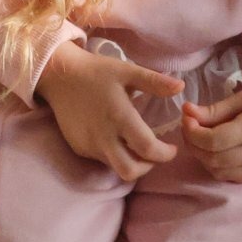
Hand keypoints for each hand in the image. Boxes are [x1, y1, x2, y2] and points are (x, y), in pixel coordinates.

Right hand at [35, 40, 184, 179]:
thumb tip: (181, 86)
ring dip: (131, 161)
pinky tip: (116, 138)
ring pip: (115, 167)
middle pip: (130, 171)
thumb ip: (155, 82)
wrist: (59, 76)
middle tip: (154, 153)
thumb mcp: (127, 71)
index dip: (164, 154)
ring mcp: (88, 145)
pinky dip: (114, 155)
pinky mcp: (78, 147)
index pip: (147, 148)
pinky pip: (102, 159)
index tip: (171, 148)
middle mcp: (103, 137)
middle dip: (147, 167)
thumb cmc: (97, 72)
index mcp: (119, 117)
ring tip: (136, 145)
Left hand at [180, 83, 241, 182]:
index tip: (186, 120)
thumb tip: (186, 111)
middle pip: (213, 159)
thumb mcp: (240, 99)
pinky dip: (219, 167)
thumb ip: (213, 110)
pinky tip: (220, 152)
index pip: (213, 141)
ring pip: (219, 172)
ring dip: (204, 158)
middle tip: (190, 130)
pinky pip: (232, 177)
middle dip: (194, 146)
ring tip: (204, 141)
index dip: (193, 133)